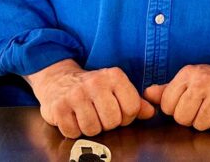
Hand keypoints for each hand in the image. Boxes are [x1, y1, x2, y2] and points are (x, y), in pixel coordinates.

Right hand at [25, 59, 155, 137]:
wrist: (59, 80)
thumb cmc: (93, 88)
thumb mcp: (116, 88)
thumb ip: (135, 101)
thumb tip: (151, 112)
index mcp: (114, 76)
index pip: (132, 107)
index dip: (127, 116)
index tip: (119, 111)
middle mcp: (96, 82)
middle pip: (113, 121)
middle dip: (109, 124)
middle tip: (101, 115)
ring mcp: (76, 94)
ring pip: (93, 129)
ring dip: (91, 128)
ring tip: (88, 116)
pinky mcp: (59, 107)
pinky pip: (74, 132)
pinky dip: (75, 131)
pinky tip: (75, 118)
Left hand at [143, 52, 209, 131]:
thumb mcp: (190, 78)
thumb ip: (167, 89)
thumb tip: (147, 94)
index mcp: (188, 74)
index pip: (166, 106)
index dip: (175, 109)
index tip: (187, 102)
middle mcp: (202, 81)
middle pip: (182, 118)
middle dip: (190, 118)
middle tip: (201, 108)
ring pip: (200, 125)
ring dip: (206, 121)